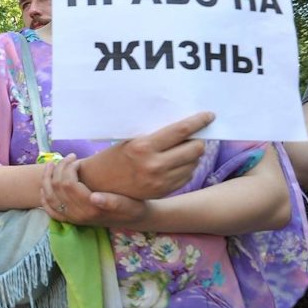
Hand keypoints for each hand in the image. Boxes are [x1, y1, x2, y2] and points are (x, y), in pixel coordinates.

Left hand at [41, 154, 148, 227]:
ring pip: (50, 197)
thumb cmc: (134, 206)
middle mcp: (78, 215)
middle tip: (67, 157)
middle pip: (57, 187)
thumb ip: (113, 202)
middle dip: (59, 169)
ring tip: (51, 165)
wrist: (134, 219)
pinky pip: (50, 211)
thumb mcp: (130, 204)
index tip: (76, 159)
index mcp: (91, 209)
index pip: (68, 184)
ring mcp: (72, 219)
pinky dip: (45, 197)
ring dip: (46, 179)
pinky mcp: (70, 220)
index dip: (68, 168)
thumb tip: (94, 197)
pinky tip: (45, 186)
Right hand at [78, 111, 213, 199]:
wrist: (98, 186)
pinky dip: (186, 167)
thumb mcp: (130, 141)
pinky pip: (187, 176)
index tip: (209, 116)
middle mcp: (155, 165)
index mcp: (144, 147)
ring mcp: (161, 180)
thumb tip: (183, 126)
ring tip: (183, 150)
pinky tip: (176, 163)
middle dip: (198, 140)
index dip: (199, 121)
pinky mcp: (164, 191)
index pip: (181, 130)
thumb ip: (155, 135)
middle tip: (195, 135)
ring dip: (193, 154)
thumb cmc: (113, 158)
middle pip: (194, 148)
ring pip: (194, 163)